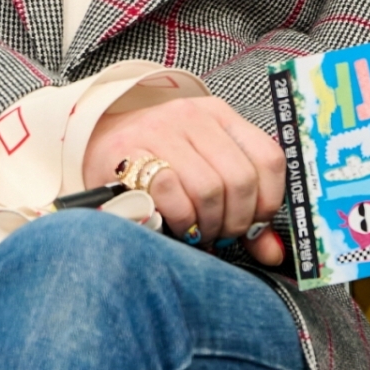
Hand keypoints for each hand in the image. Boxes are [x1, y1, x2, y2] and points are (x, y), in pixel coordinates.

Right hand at [82, 94, 285, 266]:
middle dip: (234, 221)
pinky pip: (172, 192)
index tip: (253, 223)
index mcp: (220, 116)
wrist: (96, 143)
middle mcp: (194, 116)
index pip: (268, 158)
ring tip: (196, 231)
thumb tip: (273, 253)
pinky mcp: (131, 150)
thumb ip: (243, 208)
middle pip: (240, 180)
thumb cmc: (157, 162)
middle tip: (220, 234)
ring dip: (207, 224)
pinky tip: (175, 224)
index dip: (268, 201)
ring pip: (209, 189)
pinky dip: (179, 219)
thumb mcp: (205, 171)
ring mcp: (162, 130)